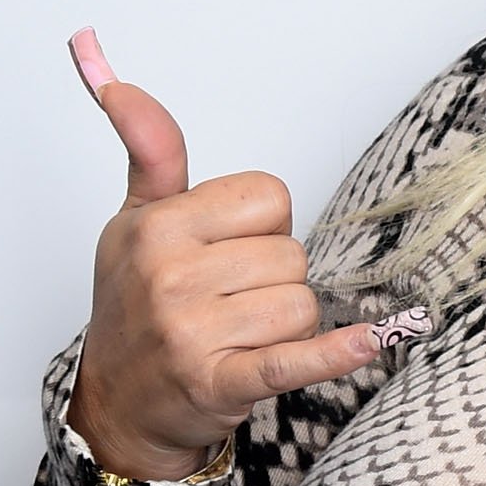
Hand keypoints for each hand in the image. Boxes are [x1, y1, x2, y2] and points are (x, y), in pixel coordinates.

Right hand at [63, 36, 378, 478]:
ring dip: (288, 326)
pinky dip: (333, 354)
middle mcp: (170, 276)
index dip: (262, 225)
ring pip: (301, 305)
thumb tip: (118, 83)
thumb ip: (150, 151)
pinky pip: (293, 361)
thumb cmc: (137, 305)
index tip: (228, 250)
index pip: (269, 198)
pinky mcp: (220, 383)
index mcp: (158, 226)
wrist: (121, 402)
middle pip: (291, 256)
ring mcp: (193, 333)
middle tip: (230, 302)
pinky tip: (367, 341)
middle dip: (275, 280)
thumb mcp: (135, 219)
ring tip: (240, 335)